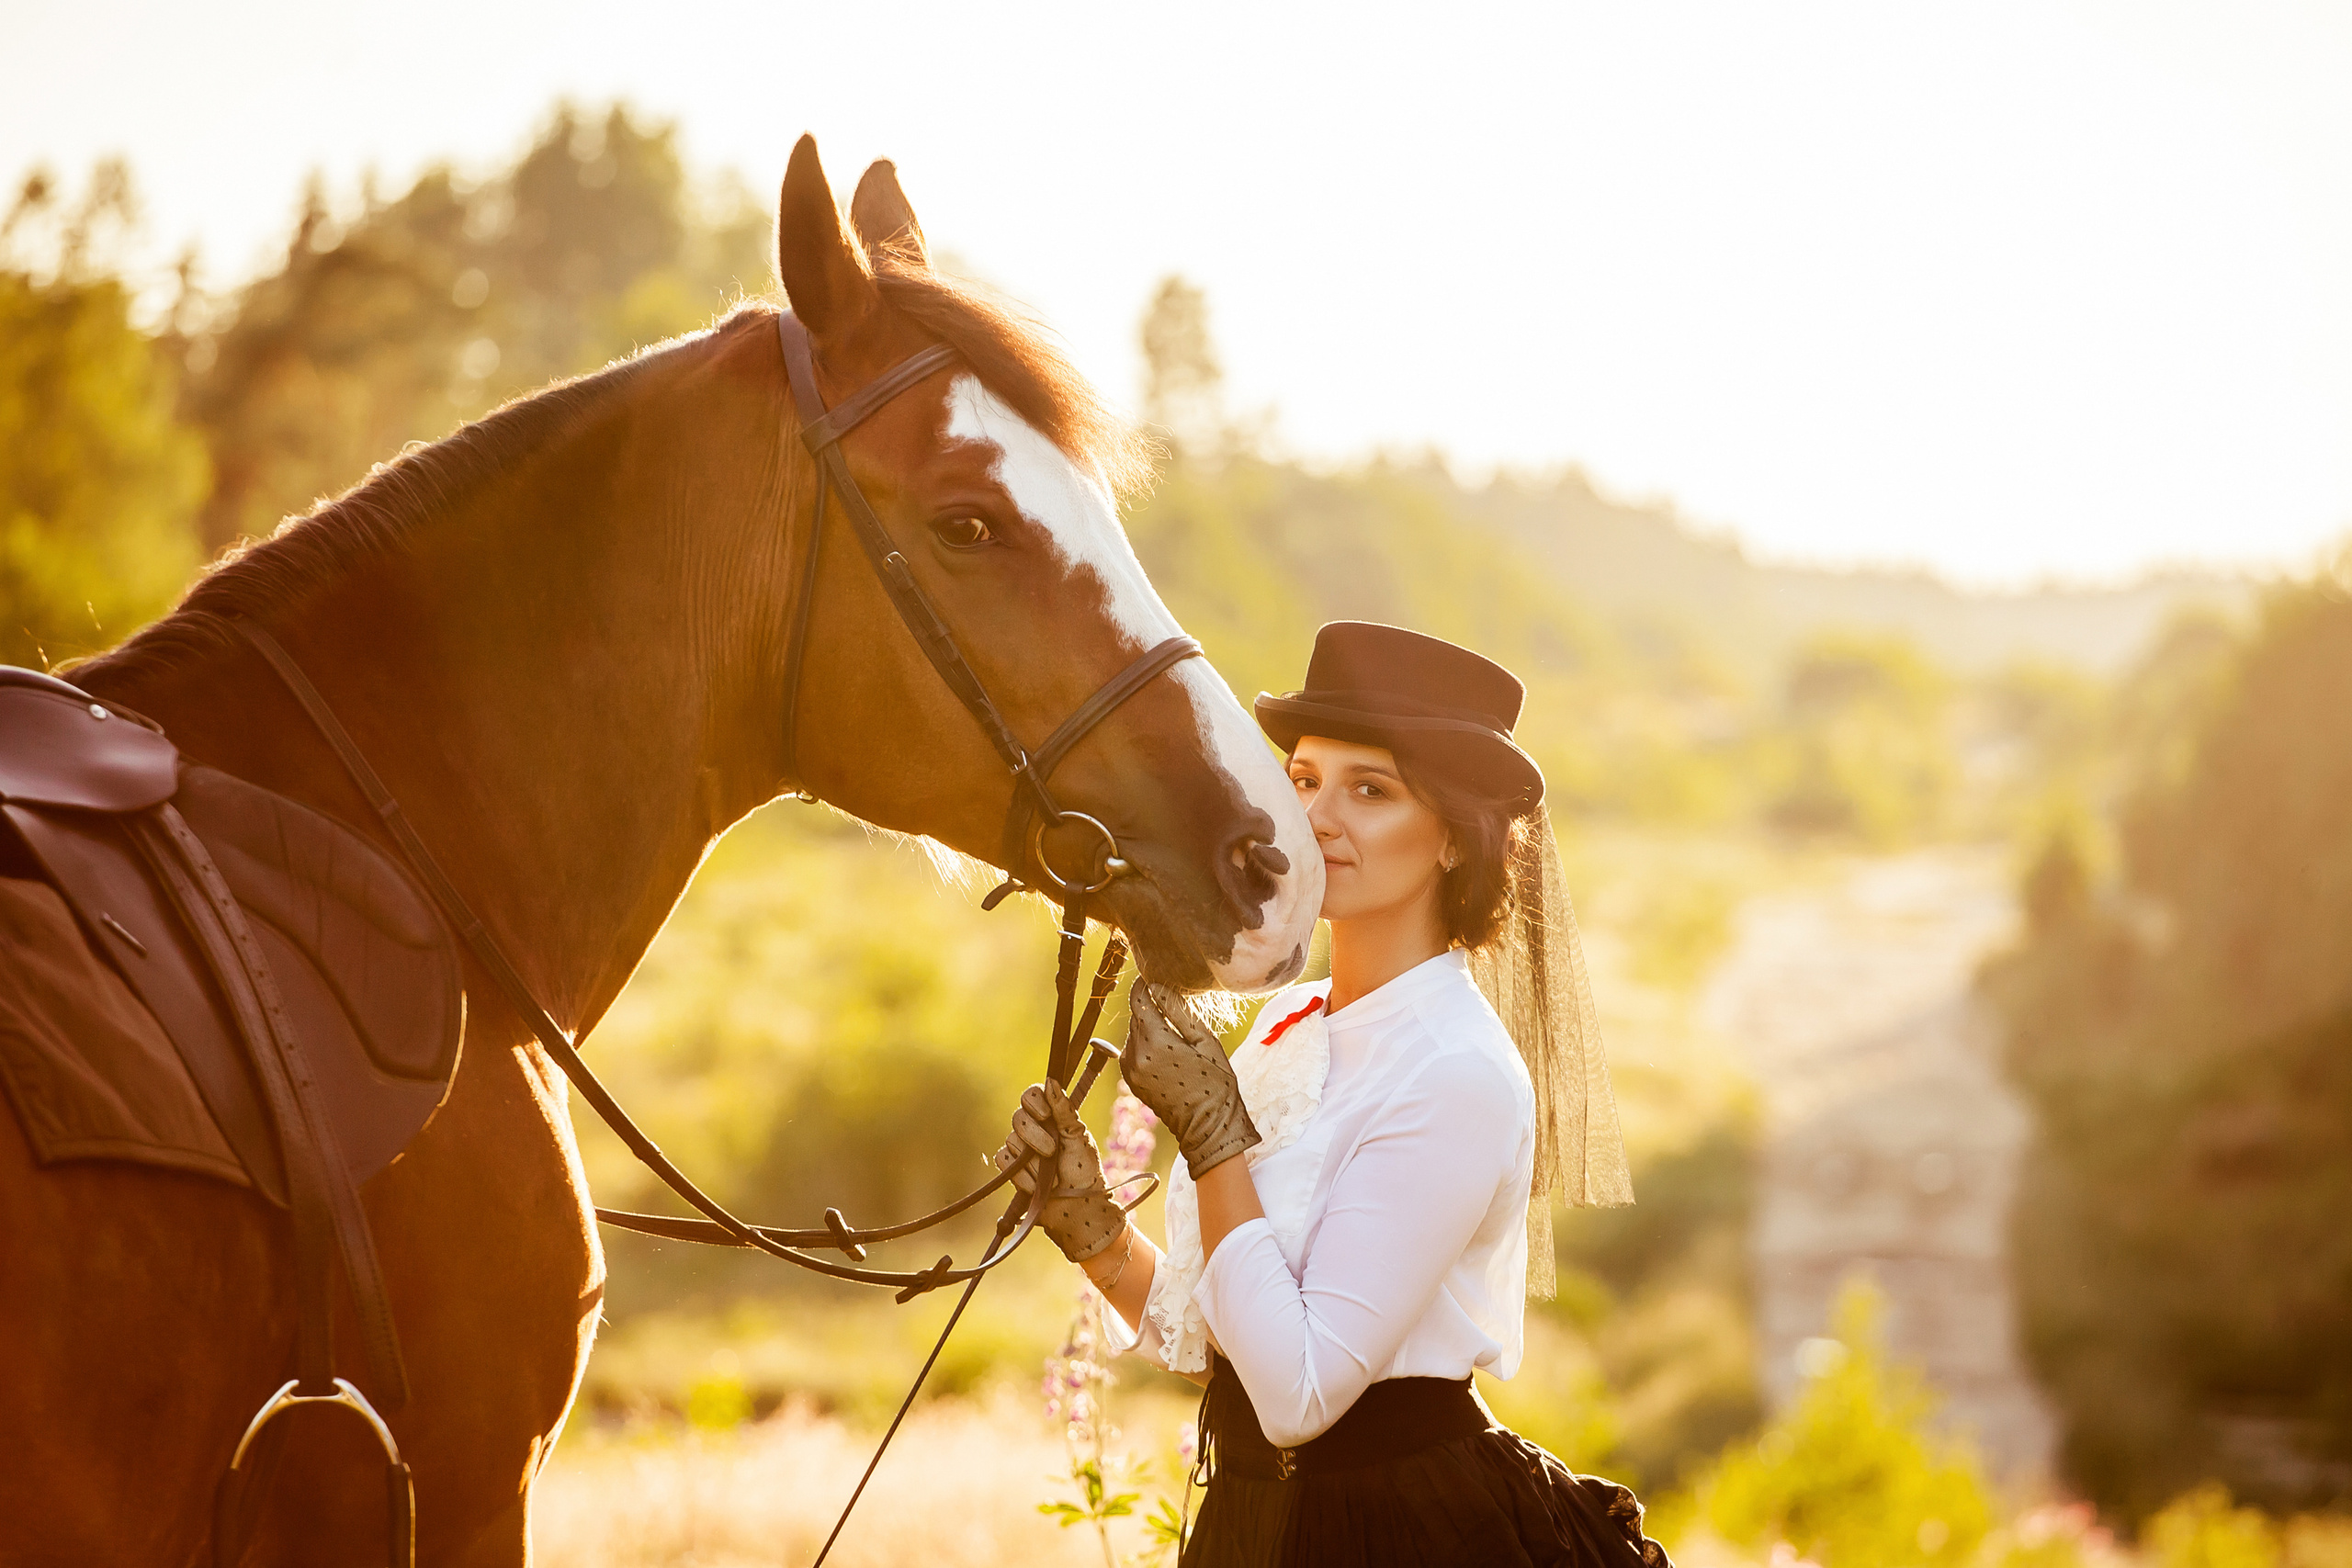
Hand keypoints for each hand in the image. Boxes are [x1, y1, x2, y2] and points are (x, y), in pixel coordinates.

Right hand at [993, 1081, 1125, 1262]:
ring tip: (1051, 1177)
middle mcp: (1034, 1130)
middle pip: (1018, 1117)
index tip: (1046, 1116)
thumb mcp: (1078, 1137)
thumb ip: (1064, 1110)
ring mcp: (1021, 1151)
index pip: (1031, 1095)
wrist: (1078, 1208)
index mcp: (1052, 1118)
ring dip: (1033, 1161)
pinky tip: (1036, 1186)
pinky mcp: (1011, 1171)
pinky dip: (1021, 1175)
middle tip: (1052, 1152)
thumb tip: (1051, 1081)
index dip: (1034, 1102)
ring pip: (1011, 1140)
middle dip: (1035, 1136)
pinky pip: (1003, 1161)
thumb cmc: (1085, 1171)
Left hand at [1120, 982, 1259, 1177]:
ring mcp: (1130, 1070)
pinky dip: (1145, 1046)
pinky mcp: (1131, 1081)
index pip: (1139, 1001)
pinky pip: (1132, 1052)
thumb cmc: (1216, 1082)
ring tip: (1176, 1037)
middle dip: (1151, 1008)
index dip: (1144, 986)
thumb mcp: (1205, 1041)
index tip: (1153, 978)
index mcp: (1155, 1042)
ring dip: (1149, 1028)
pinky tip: (1168, 1053)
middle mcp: (1136, 1055)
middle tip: (1175, 1008)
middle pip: (1136, 1017)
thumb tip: (1159, 986)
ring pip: (1133, 1034)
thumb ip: (1179, 1011)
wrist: (1208, 1126)